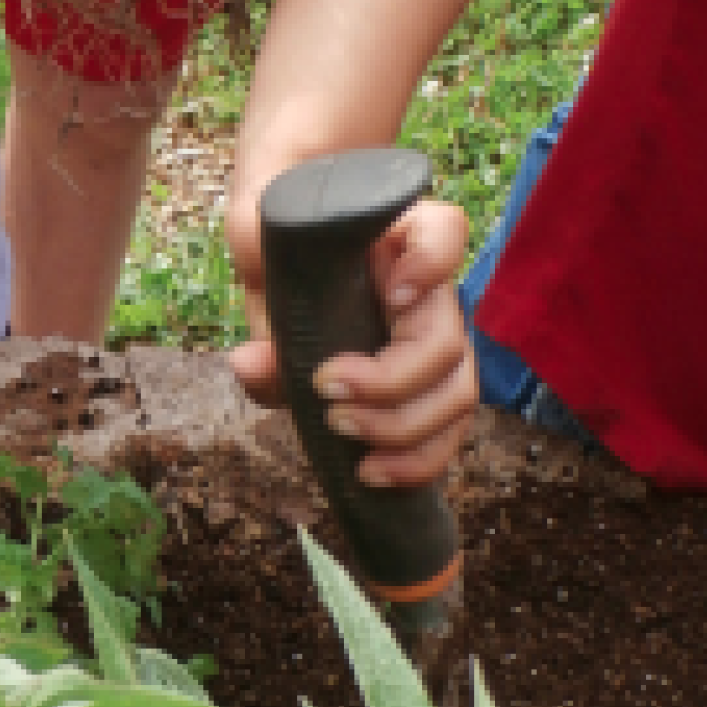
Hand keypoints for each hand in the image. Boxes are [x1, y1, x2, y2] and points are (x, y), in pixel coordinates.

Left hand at [227, 196, 476, 488]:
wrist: (274, 255)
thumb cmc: (275, 232)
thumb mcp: (256, 237)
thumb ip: (256, 281)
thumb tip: (251, 364)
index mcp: (396, 235)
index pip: (445, 232)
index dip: (432, 264)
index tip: (393, 292)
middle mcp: (425, 289)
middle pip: (448, 338)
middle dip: (394, 380)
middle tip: (329, 390)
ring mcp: (429, 342)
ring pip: (456, 393)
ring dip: (404, 428)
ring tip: (347, 439)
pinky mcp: (417, 391)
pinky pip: (442, 433)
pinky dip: (414, 462)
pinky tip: (371, 474)